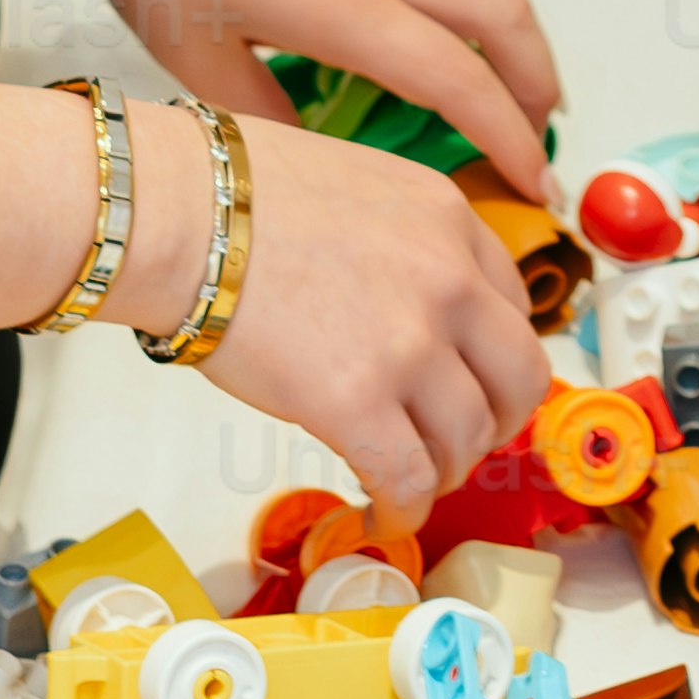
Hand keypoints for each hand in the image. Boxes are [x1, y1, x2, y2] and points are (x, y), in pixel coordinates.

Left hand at [44, 0, 563, 192]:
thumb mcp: (195, 61)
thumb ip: (264, 117)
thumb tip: (315, 163)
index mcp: (343, 9)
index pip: (458, 82)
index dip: (508, 139)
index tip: (535, 187)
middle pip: (497, 16)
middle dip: (534, 82)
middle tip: (536, 135)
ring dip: (516, 17)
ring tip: (526, 69)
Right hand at [169, 106, 556, 519]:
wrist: (179, 214)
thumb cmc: (237, 195)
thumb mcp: (359, 185)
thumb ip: (404, 241)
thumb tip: (403, 305)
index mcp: (449, 219)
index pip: (514, 306)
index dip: (491, 358)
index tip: (470, 382)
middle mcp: (449, 280)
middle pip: (518, 378)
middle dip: (494, 422)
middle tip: (457, 441)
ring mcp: (410, 344)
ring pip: (468, 438)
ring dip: (443, 470)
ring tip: (408, 480)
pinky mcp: (357, 401)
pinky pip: (409, 479)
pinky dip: (404, 509)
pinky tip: (383, 513)